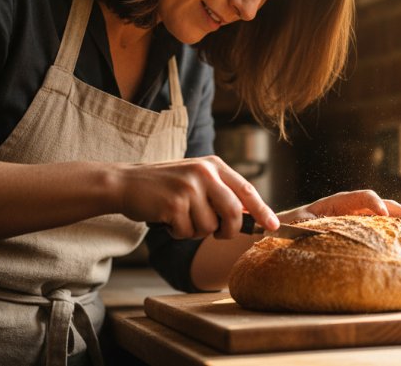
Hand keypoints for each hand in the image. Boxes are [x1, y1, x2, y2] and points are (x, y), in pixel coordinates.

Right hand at [109, 156, 279, 239]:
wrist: (126, 183)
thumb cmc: (165, 186)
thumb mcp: (196, 180)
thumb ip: (221, 192)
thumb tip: (251, 216)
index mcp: (214, 165)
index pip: (247, 190)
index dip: (263, 210)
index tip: (274, 226)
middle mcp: (204, 172)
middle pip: (233, 213)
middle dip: (229, 231)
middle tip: (218, 234)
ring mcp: (189, 187)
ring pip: (209, 227)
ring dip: (195, 231)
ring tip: (180, 217)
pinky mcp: (173, 203)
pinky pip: (187, 232)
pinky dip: (178, 233)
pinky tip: (167, 219)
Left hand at [277, 189, 400, 237]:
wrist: (287, 231)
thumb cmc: (290, 227)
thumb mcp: (298, 224)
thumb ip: (307, 224)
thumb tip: (312, 228)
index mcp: (338, 202)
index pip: (362, 196)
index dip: (374, 203)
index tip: (381, 216)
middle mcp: (354, 208)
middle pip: (383, 205)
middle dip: (400, 214)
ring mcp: (362, 220)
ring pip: (390, 218)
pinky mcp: (366, 232)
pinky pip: (387, 231)